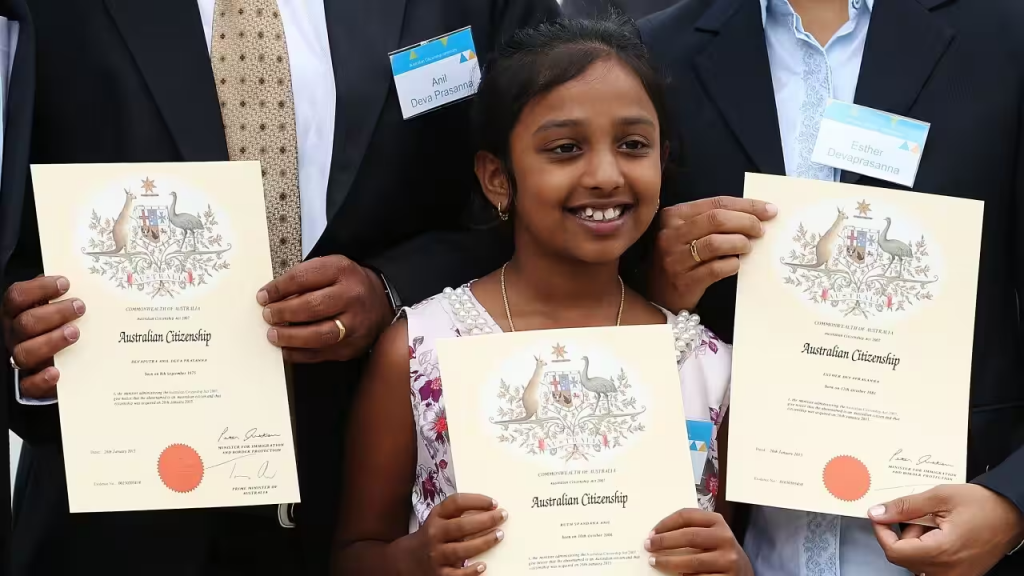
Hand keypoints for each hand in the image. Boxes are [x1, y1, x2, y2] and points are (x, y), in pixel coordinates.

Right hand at [1, 275, 84, 398]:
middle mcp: (15, 335)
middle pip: (25, 323)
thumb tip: (84, 280)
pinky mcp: (30, 384)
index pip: (17, 296)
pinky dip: (42, 379)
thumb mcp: (59, 308)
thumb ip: (63, 295)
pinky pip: (28, 385)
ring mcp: (21, 359)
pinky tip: (57, 372)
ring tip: (75, 333)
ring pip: (25, 352)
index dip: (39, 288)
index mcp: (18, 313)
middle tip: (80, 308)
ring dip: (52, 341)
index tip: (65, 284)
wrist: (62, 363)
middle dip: (55, 313)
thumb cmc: (59, 327)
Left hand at [257, 255, 391, 362]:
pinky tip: (287, 349)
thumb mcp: (331, 269)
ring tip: (273, 334)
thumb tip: (273, 297)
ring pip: (319, 334)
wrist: (381, 303)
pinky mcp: (352, 346)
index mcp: (343, 272)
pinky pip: (321, 354)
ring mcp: (355, 324)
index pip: (304, 278)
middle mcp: (352, 297)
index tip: (264, 296)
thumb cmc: (349, 285)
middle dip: (284, 312)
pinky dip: (299, 354)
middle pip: (312, 306)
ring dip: (290, 336)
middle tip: (268, 315)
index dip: (279, 288)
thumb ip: (305, 279)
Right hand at [396, 493, 506, 574]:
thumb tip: (490, 510)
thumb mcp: (438, 520)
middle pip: (461, 526)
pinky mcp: (439, 575)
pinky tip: (483, 566)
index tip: (494, 502)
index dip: (476, 500)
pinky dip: (471, 571)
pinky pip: (457, 574)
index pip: (455, 503)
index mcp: (435, 517)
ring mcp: (436, 556)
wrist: (405, 561)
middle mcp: (434, 534)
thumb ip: (457, 514)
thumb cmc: (431, 537)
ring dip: (483, 542)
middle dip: (485, 521)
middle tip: (502, 516)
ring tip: (499, 535)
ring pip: (461, 550)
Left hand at [646, 508, 752, 574]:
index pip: (687, 515)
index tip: (652, 532)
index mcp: (717, 522)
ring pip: (692, 561)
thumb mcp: (711, 534)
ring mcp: (728, 560)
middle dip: (664, 541)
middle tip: (649, 546)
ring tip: (655, 561)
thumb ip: (692, 530)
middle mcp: (725, 538)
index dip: (666, 523)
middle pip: (689, 536)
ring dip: (669, 562)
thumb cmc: (720, 551)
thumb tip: (658, 535)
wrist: (743, 572)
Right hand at [651, 197, 776, 312]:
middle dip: (746, 222)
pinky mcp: (683, 281)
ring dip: (739, 243)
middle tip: (761, 230)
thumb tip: (756, 213)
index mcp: (673, 216)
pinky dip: (732, 265)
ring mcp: (675, 259)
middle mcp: (670, 234)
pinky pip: (715, 269)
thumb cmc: (680, 258)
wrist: (659, 295)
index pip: (716, 203)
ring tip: (748, 247)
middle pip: (716, 219)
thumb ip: (712, 220)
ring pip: (715, 243)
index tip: (769, 210)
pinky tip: (735, 264)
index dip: (746, 205)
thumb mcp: (687, 232)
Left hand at [869, 484, 1023, 575]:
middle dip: (904, 534)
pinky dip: (929, 549)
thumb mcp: (939, 496)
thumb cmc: (984, 505)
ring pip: (917, 562)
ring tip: (936, 523)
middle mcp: (947, 571)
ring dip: (917, 541)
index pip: (893, 551)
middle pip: (904, 557)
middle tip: (921, 516)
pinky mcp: (961, 575)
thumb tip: (878, 513)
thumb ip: (904, 506)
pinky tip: (942, 533)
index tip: (882, 517)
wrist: (1013, 514)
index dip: (882, 532)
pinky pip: (932, 566)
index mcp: (941, 552)